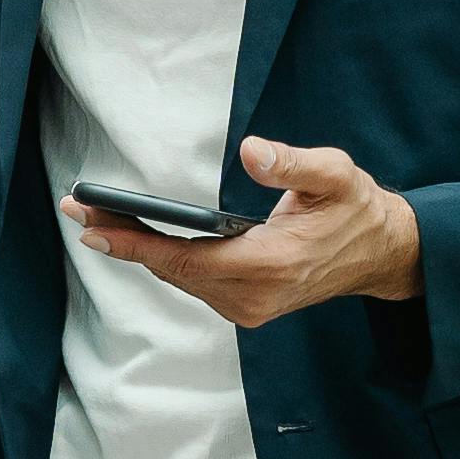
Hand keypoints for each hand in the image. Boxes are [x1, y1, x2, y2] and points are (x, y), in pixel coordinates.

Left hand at [71, 138, 421, 328]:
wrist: (381, 254)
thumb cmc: (358, 209)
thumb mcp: (336, 174)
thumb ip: (293, 163)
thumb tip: (251, 151)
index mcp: (271, 264)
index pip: (186, 257)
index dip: (135, 241)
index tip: (93, 226)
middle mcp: (254, 295)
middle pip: (173, 269)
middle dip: (125, 238)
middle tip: (78, 207)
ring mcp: (250, 307)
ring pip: (180, 278)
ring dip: (141, 250)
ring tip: (100, 216)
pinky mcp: (248, 308)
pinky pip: (195, 282)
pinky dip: (166, 260)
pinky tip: (142, 236)